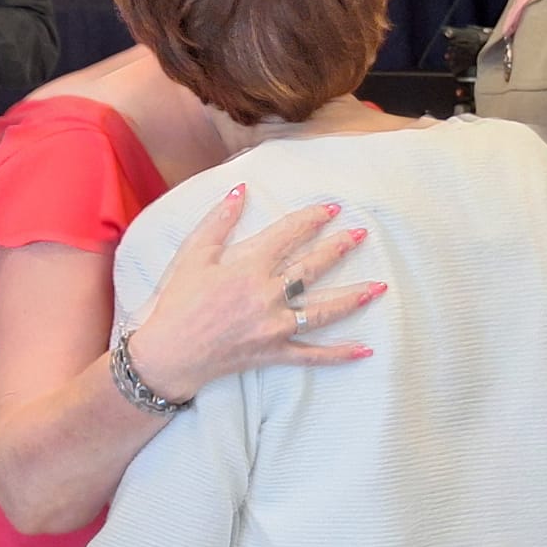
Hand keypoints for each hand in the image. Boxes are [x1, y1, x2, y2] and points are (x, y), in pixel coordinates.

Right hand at [126, 186, 383, 402]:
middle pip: (312, 268)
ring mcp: (275, 326)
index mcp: (248, 267)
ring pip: (323, 310)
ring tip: (378, 287)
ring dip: (352, 297)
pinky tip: (365, 349)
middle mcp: (268, 295)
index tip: (332, 209)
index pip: (288, 235)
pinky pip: (313, 355)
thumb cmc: (176, 301)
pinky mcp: (274, 352)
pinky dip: (339, 354)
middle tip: (360, 235)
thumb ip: (217, 221)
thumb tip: (240, 191)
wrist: (168, 352)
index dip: (311, 219)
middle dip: (339, 248)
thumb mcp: (192, 255)